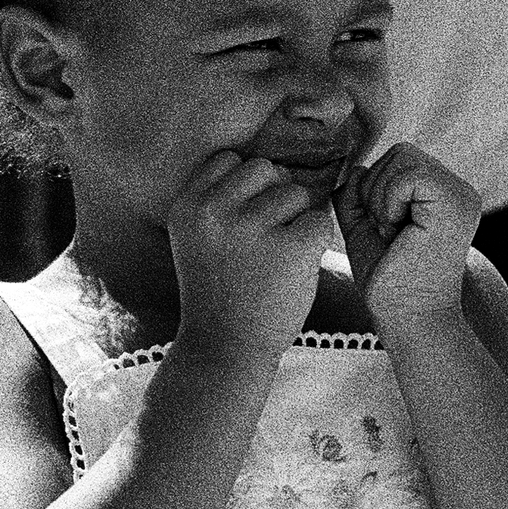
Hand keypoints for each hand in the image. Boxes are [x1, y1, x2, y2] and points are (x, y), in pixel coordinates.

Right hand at [166, 150, 329, 357]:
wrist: (225, 350)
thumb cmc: (219, 293)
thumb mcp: (198, 239)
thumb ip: (220, 201)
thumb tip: (277, 167)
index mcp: (188, 206)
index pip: (228, 159)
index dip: (245, 185)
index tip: (243, 218)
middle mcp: (214, 211)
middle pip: (265, 168)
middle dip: (273, 196)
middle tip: (265, 239)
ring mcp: (252, 228)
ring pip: (295, 192)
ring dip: (296, 220)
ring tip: (277, 257)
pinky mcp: (291, 247)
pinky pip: (319, 221)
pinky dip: (315, 243)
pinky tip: (295, 268)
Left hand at [335, 143, 480, 327]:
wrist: (409, 318)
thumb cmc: (389, 283)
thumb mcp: (364, 230)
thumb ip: (358, 197)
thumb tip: (355, 167)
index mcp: (444, 196)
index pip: (400, 159)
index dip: (377, 188)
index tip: (387, 232)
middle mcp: (459, 190)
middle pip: (401, 152)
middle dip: (377, 190)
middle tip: (389, 233)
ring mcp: (461, 195)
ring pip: (402, 156)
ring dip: (382, 198)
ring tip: (396, 234)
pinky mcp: (455, 202)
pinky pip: (408, 173)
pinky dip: (389, 201)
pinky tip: (399, 232)